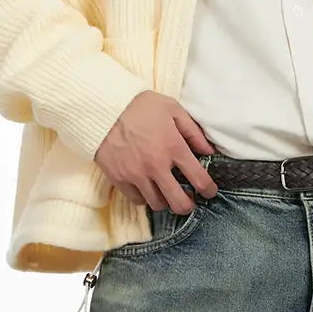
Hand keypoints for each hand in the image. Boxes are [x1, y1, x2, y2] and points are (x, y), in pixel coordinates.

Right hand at [95, 93, 220, 212]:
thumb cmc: (140, 106)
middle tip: (189, 201)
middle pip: (179, 202)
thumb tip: (209, 151)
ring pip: (157, 204)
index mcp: (174, 147)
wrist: (103, 107)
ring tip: (166, 192)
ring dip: (165, 201)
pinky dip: (144, 198)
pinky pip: (137, 200)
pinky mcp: (119, 179)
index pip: (199, 179)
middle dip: (188, 206)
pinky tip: (147, 188)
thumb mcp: (172, 109)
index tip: (209, 191)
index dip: (209, 190)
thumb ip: (193, 131)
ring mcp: (136, 175)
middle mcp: (156, 166)